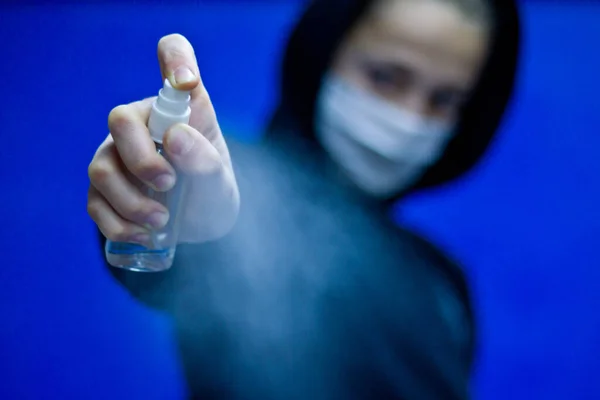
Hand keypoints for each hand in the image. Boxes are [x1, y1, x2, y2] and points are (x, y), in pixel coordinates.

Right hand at [87, 34, 239, 244]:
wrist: (200, 227)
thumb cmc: (213, 193)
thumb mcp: (221, 182)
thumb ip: (206, 160)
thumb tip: (174, 138)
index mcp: (180, 110)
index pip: (173, 57)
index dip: (175, 58)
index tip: (187, 81)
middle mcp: (144, 125)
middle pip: (121, 121)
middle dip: (142, 159)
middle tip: (169, 185)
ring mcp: (118, 155)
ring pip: (101, 167)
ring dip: (130, 201)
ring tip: (161, 222)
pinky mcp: (105, 190)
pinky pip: (95, 202)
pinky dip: (117, 224)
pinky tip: (142, 236)